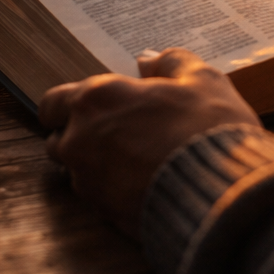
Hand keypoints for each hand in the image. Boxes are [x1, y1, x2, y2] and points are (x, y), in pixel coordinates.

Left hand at [39, 48, 259, 237]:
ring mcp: (90, 182)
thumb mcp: (201, 80)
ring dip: (96, 165)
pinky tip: (145, 183)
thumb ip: (170, 62)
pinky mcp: (106, 215)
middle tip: (118, 131)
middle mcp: (81, 141)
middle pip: (58, 139)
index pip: (52, 103)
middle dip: (79, 135)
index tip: (94, 106)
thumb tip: (149, 59)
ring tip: (136, 159)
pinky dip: (114, 190)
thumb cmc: (208, 128)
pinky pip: (98, 198)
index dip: (68, 105)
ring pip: (77, 172)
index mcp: (96, 99)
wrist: (222, 193)